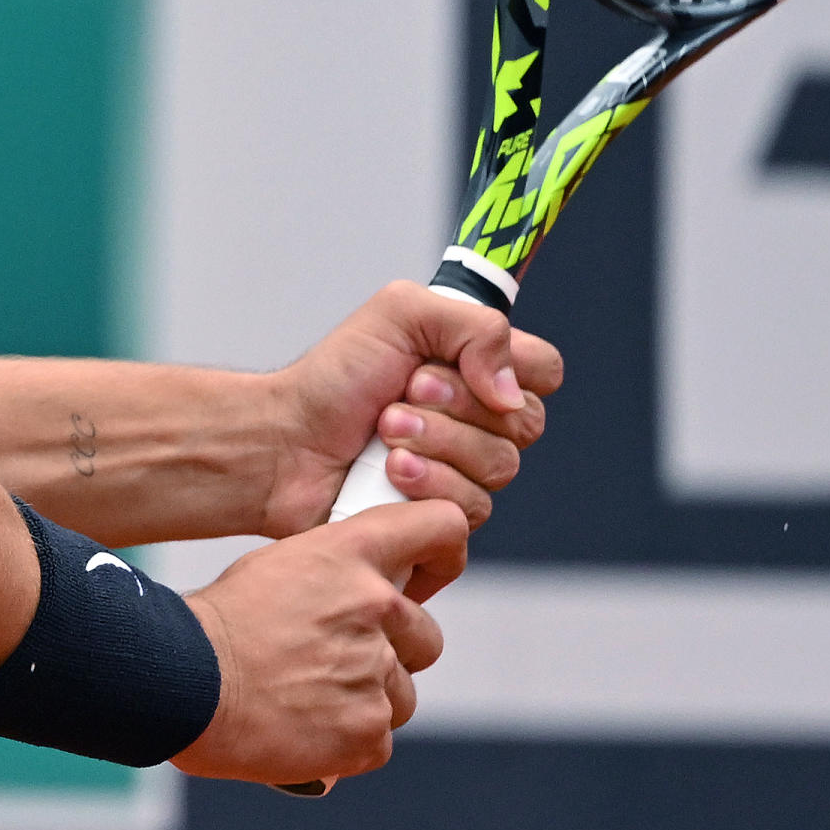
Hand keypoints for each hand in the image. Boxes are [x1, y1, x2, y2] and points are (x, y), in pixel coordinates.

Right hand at [171, 499, 466, 784]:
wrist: (177, 683)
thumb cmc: (216, 625)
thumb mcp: (277, 570)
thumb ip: (337, 577)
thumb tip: (374, 596)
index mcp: (349, 555)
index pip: (440, 526)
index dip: (441, 548)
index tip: (428, 569)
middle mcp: (374, 607)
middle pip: (424, 636)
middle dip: (390, 653)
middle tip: (331, 662)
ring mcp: (375, 673)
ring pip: (401, 694)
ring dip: (365, 702)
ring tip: (306, 700)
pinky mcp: (367, 732)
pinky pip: (377, 740)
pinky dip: (346, 742)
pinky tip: (302, 730)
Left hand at [259, 282, 562, 536]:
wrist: (285, 443)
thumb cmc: (333, 378)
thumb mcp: (399, 314)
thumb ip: (475, 327)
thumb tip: (513, 390)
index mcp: (475, 366)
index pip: (545, 370)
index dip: (512, 371)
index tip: (451, 366)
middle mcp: (479, 419)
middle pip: (526, 423)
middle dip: (455, 408)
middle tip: (399, 398)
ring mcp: (464, 469)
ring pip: (500, 468)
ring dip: (435, 445)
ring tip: (384, 433)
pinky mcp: (443, 514)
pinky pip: (471, 509)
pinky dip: (426, 485)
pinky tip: (388, 474)